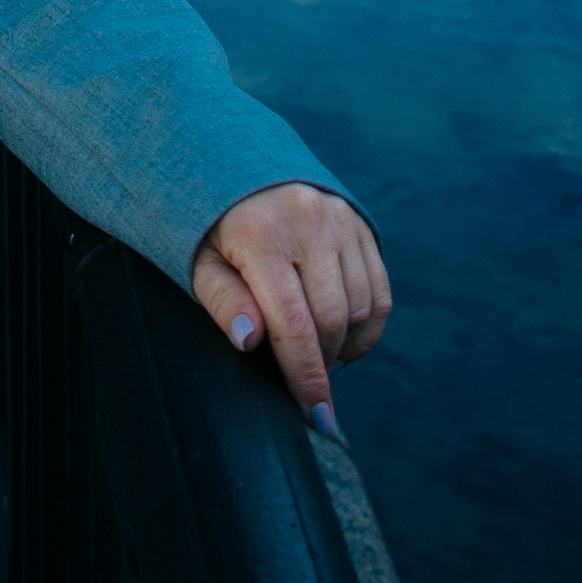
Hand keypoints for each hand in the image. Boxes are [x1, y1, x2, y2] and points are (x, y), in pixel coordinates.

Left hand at [191, 184, 391, 429]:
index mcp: (261, 233)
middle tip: (305, 381)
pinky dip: (367, 328)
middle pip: (332, 320)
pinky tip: (341, 336)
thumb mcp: (201, 264)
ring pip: (361, 309)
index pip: (293, 324)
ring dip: (344, 346)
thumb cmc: (215, 230)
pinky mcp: (359, 223)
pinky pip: (380, 294)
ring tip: (315, 352)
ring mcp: (339, 219)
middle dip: (321, 364)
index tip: (315, 417)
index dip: (306, 377)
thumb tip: (250, 343)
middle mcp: (307, 221)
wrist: (242, 165)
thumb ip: (224, 304)